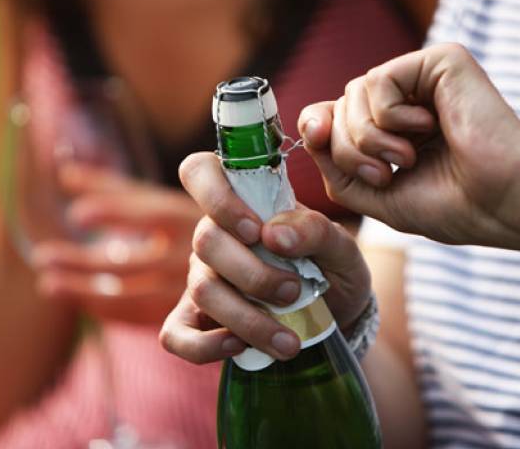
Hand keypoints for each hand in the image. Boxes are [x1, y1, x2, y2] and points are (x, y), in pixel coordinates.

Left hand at [32, 163, 199, 324]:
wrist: (248, 267)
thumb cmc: (198, 223)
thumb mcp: (165, 200)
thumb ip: (117, 189)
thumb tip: (65, 173)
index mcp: (191, 216)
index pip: (152, 212)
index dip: (116, 212)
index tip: (77, 215)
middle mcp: (193, 253)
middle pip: (134, 260)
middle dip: (86, 261)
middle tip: (43, 257)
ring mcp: (190, 287)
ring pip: (132, 294)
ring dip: (86, 291)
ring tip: (48, 283)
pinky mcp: (188, 314)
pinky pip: (142, 316)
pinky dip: (108, 309)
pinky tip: (80, 300)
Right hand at [158, 152, 370, 363]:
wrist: (340, 319)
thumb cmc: (334, 270)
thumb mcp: (342, 247)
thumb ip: (315, 230)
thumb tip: (274, 234)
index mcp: (244, 203)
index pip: (199, 172)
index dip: (218, 197)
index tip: (257, 230)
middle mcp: (215, 236)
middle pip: (205, 241)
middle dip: (253, 273)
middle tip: (294, 291)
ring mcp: (203, 278)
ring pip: (201, 290)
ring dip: (247, 318)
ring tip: (288, 340)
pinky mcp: (198, 322)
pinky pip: (176, 335)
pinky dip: (204, 345)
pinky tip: (240, 347)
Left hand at [299, 43, 519, 248]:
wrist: (503, 202)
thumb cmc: (453, 206)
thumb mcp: (376, 195)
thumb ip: (336, 166)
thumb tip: (311, 126)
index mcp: (397, 128)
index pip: (336, 114)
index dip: (318, 127)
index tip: (318, 141)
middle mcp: (409, 99)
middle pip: (340, 106)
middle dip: (348, 147)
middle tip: (385, 174)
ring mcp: (425, 78)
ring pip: (353, 92)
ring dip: (368, 137)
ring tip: (407, 159)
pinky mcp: (440, 61)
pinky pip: (378, 80)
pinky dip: (389, 115)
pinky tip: (426, 128)